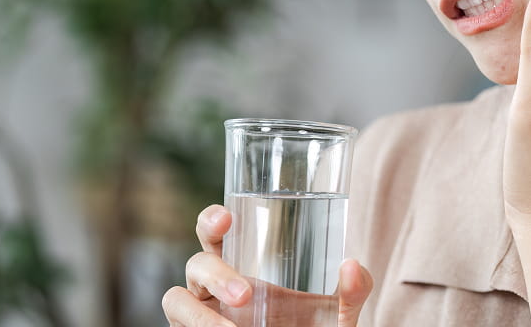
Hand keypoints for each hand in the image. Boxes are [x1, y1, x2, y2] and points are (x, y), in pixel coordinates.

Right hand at [162, 204, 372, 326]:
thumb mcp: (340, 313)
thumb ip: (353, 291)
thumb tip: (352, 266)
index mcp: (245, 264)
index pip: (216, 231)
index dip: (212, 219)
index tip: (228, 216)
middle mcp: (218, 287)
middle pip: (196, 262)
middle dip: (215, 272)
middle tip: (246, 295)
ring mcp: (205, 314)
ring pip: (176, 299)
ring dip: (198, 315)